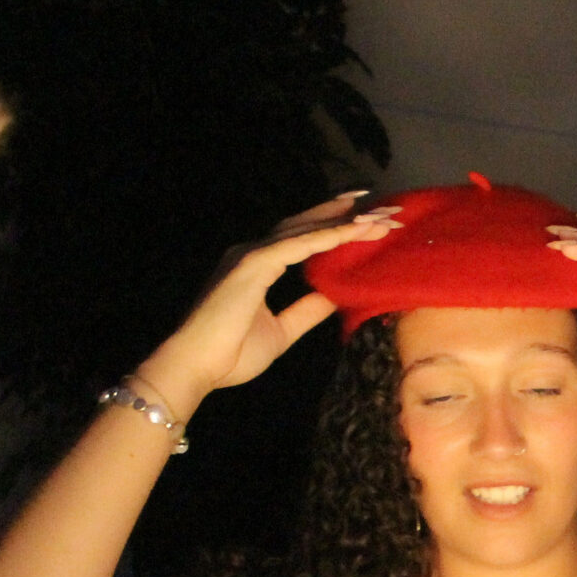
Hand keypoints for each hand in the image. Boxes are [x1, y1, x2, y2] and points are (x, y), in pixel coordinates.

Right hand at [136, 193, 396, 411]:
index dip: (333, 227)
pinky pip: (298, 245)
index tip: (366, 220)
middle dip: (344, 215)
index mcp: (257, 266)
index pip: (302, 238)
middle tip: (382, 207)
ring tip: (379, 217)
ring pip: (306, 230)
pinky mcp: (252, 264)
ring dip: (344, 223)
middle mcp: (253, 253)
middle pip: (307, 225)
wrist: (195, 368)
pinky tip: (354, 232)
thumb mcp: (282, 331)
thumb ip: (306, 311)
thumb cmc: (230, 355)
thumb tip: (335, 296)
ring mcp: (250, 255)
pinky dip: (327, 236)